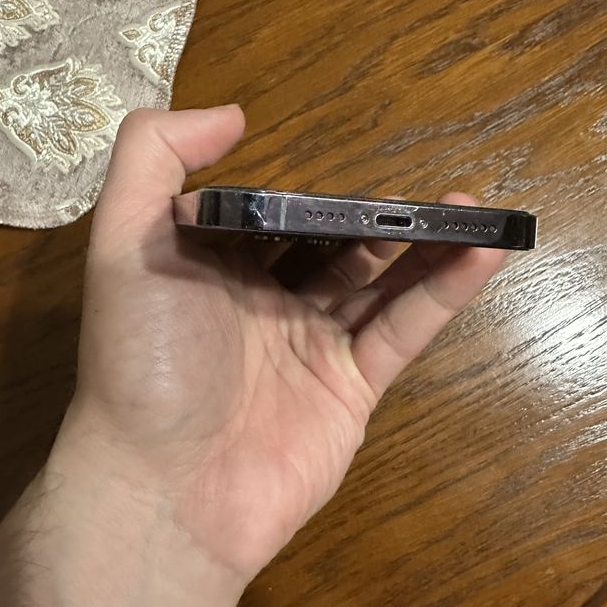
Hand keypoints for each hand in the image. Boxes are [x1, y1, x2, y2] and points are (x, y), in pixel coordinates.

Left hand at [58, 105, 503, 583]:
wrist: (164, 491)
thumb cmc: (143, 359)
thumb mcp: (124, 242)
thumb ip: (155, 158)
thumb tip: (233, 115)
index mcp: (213, 267)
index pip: (274, 216)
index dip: (311, 192)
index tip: (351, 163)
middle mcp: (264, 302)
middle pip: (335, 246)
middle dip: (380, 219)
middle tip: (428, 191)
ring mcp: (311, 347)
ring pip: (380, 283)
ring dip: (427, 246)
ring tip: (473, 209)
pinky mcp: (351, 390)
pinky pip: (403, 329)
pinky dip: (444, 291)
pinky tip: (482, 252)